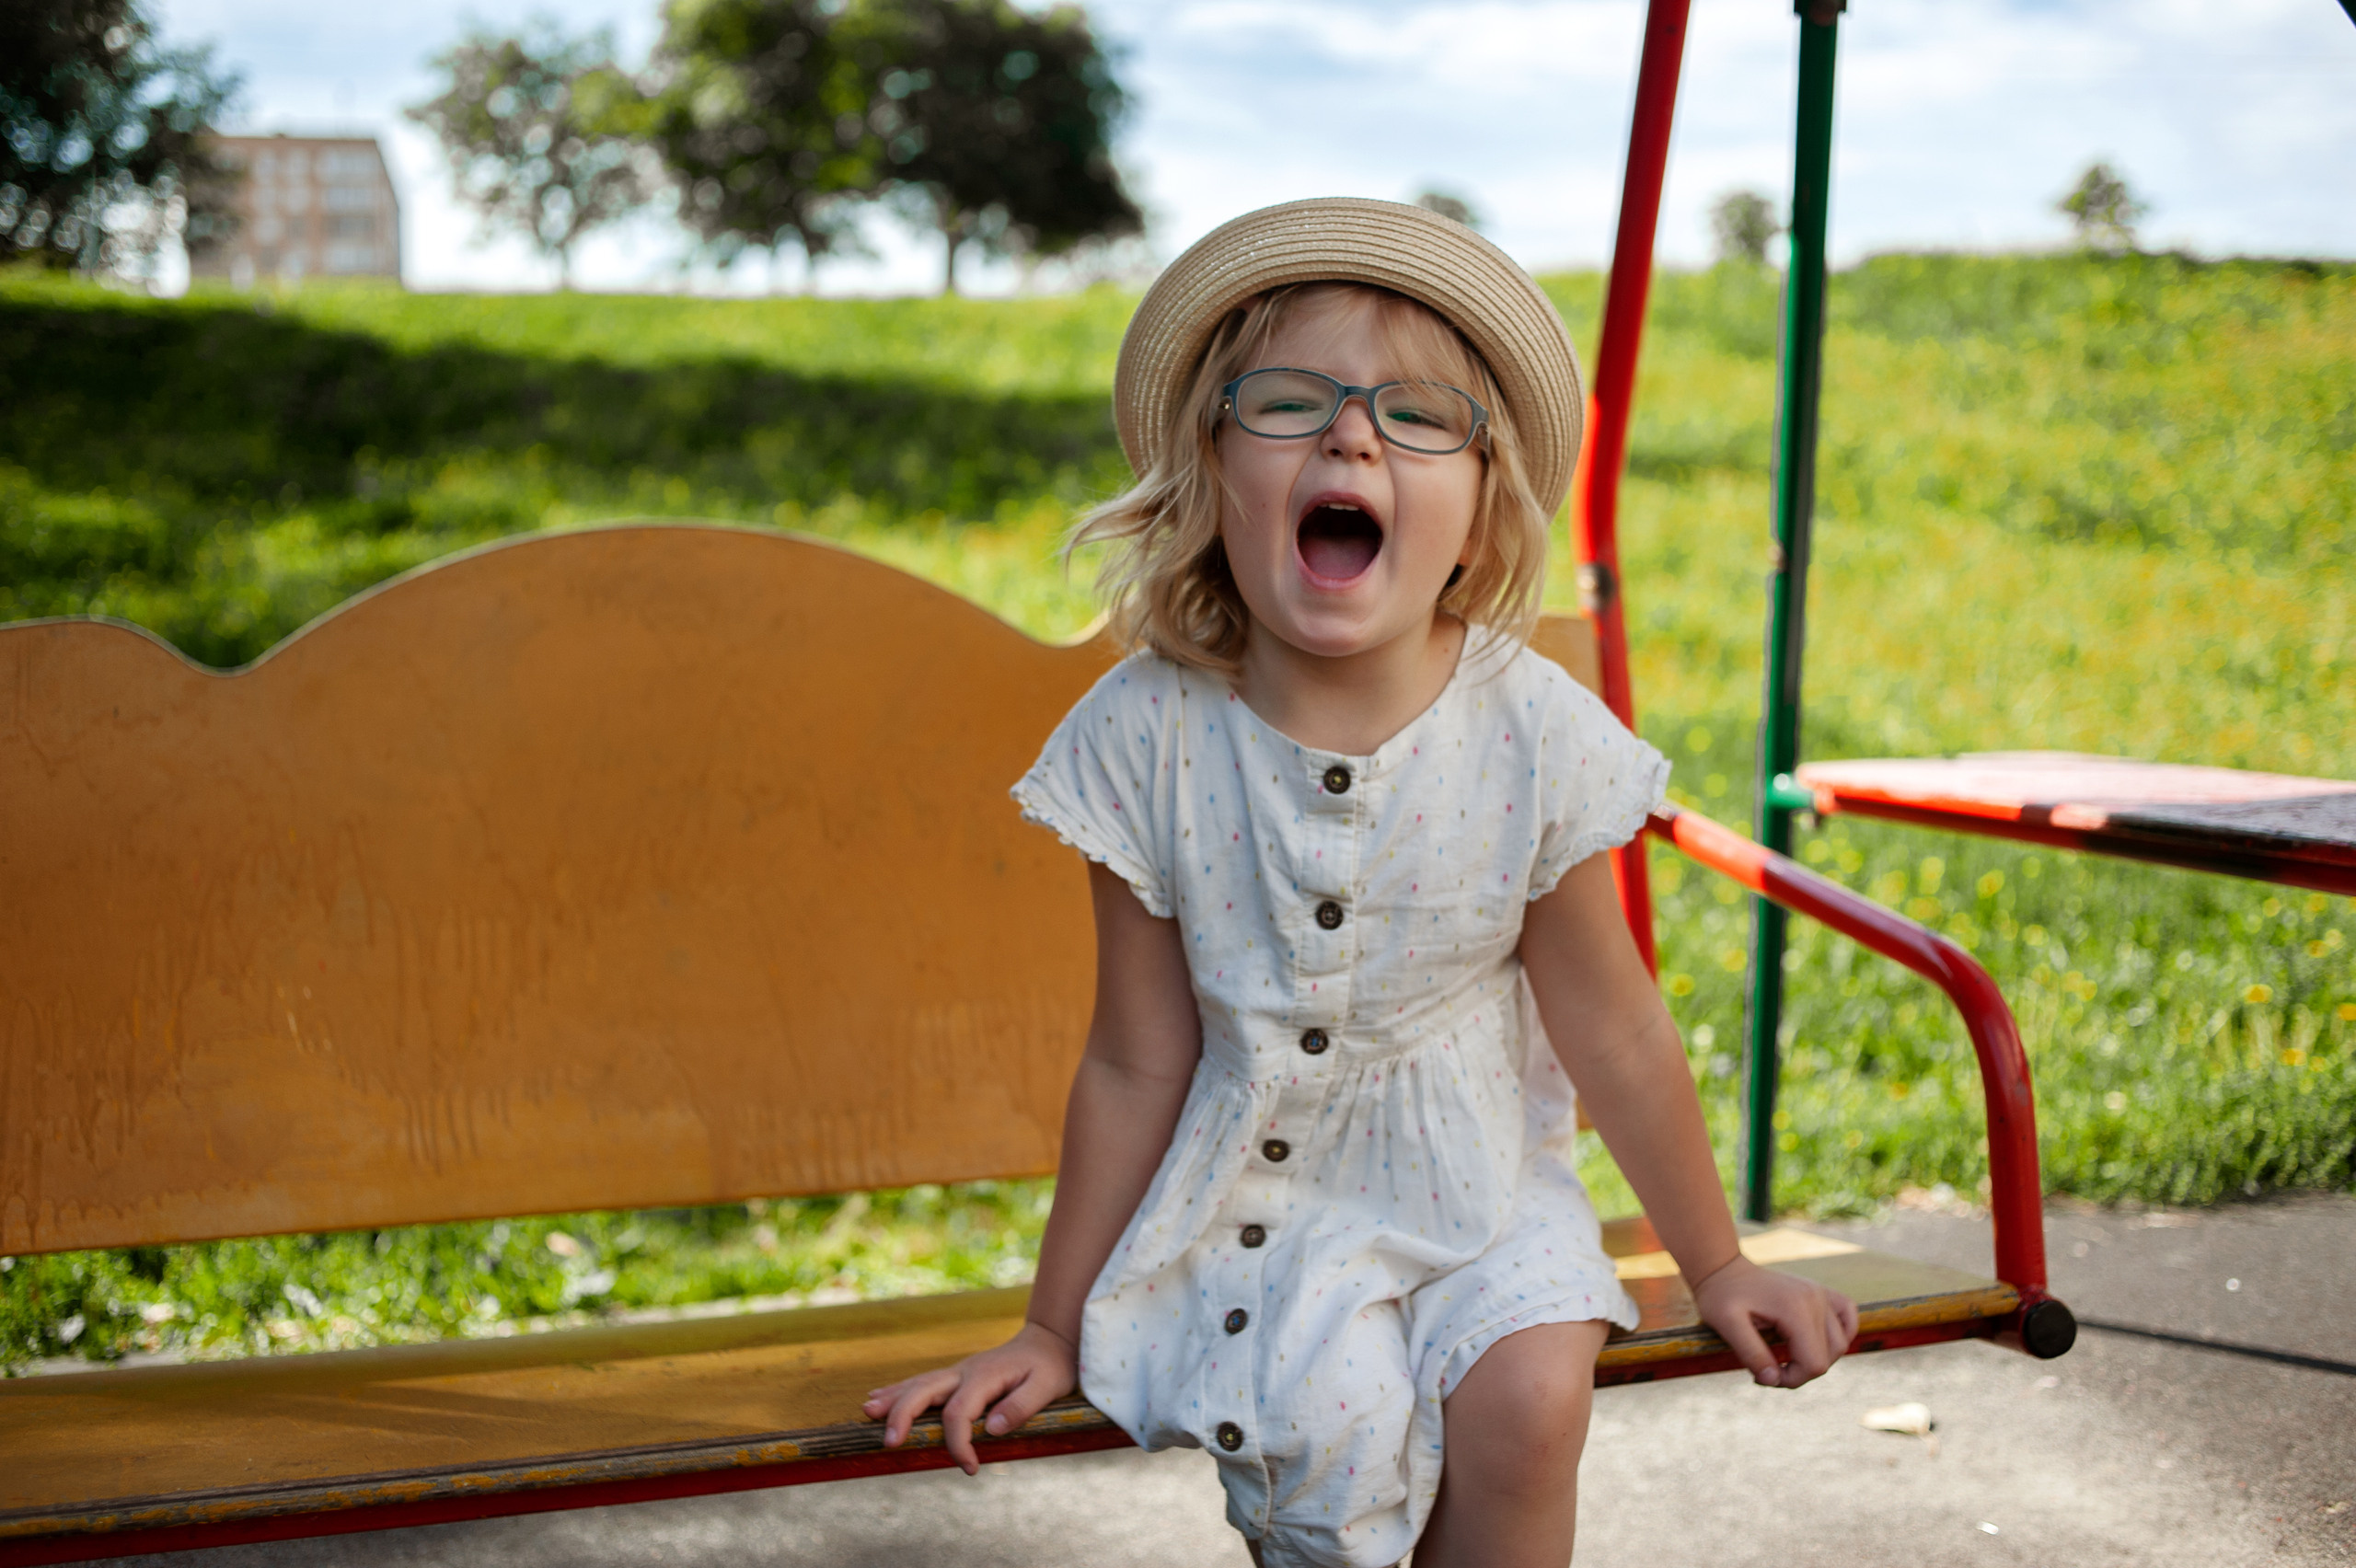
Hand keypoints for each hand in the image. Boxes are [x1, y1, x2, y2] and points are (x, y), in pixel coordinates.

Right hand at [860, 1320, 1078, 1474]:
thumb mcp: (1048, 1387)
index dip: (958, 1443)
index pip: (960, 1412)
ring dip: (893, 1399)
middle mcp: (965, 1371)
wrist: (1049, 1342)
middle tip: (890, 1443)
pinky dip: (898, 1391)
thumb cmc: (1050, 1368)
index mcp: (985, 1377)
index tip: (970, 1468)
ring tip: (867, 1412)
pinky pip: (922, 1382)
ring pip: (918, 1384)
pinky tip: (877, 1399)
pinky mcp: (956, 1376)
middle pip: (925, 1391)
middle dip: (904, 1415)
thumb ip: (1021, 1407)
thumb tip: (991, 1428)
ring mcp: (958, 1372)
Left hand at [1690, 1256, 1858, 1389]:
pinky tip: (1818, 1341)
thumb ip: (1750, 1354)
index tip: (1764, 1375)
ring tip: (1786, 1356)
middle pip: (1828, 1357)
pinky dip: (1841, 1333)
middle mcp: (1815, 1298)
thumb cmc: (1720, 1296)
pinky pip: (1848, 1315)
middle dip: (1800, 1372)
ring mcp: (1821, 1292)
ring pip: (1840, 1343)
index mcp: (1795, 1308)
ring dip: (1817, 1358)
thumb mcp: (1725, 1325)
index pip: (1814, 1364)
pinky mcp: (1822, 1290)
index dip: (1792, 1379)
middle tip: (1768, 1368)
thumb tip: (1773, 1380)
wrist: (1723, 1269)